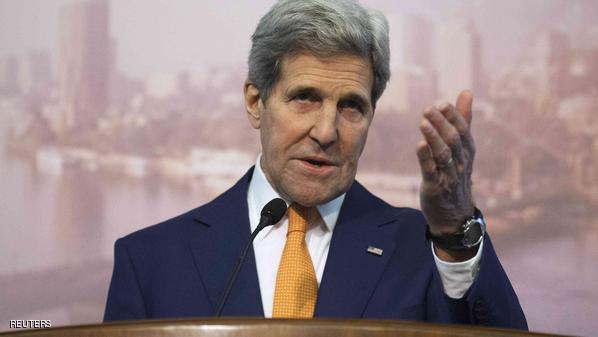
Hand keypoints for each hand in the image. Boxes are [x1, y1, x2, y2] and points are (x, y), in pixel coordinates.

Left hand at [416, 90, 475, 236]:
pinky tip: (419, 145)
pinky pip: (431, 171)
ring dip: (433, 138)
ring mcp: (448, 175)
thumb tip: (467, 92)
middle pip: (453, 140)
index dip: (453, 116)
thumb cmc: (456, 175)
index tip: (441, 103)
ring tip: (423, 122)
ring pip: (443, 154)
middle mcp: (460, 162)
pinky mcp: (435, 187)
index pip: (463, 130)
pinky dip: (426, 158)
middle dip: (442, 123)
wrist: (455, 215)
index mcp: (467, 151)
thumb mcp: (462, 147)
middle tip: (429, 109)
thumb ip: (463, 120)